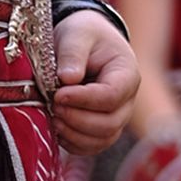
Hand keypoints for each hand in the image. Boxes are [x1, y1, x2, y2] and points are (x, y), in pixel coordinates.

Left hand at [52, 12, 139, 155]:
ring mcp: (116, 117)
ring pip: (102, 139)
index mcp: (126, 74)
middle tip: (53, 105)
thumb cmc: (84, 34)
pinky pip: (91, 147)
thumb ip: (72, 53)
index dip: (84, 99)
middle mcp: (127, 100)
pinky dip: (73, 143)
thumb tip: (67, 79)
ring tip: (53, 117)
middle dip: (77, 119)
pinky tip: (56, 127)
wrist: (85, 42)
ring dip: (74, 134)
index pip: (111, 96)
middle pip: (109, 124)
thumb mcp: (77, 33)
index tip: (58, 94)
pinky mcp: (101, 129)